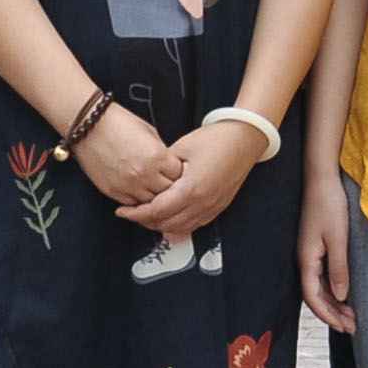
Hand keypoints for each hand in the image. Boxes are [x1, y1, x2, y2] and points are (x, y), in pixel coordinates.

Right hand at [71, 103, 174, 208]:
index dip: (178, 172)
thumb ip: (163, 153)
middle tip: (164, 179)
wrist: (89, 125)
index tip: (174, 170)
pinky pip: (132, 204)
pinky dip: (137, 198)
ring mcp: (128, 185)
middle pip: (168, 192)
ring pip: (151, 202)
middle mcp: (144, 174)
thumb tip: (171, 166)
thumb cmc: (118, 123)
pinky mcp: (113, 191)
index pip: (179, 175)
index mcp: (157, 156)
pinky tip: (137, 188)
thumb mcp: (150, 132)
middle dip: (169, 186)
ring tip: (150, 184)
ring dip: (153, 195)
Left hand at [118, 121, 261, 239]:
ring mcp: (212, 208)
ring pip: (180, 228)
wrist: (245, 139)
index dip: (136, 213)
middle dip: (145, 221)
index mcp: (190, 189)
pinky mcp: (218, 207)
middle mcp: (201, 203)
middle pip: (166, 224)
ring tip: (147, 216)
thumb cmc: (216, 139)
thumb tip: (147, 180)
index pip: (155, 211)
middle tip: (131, 213)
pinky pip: (194, 225)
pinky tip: (168, 219)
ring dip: (161, 225)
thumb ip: (163, 168)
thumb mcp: (181, 148)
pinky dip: (178, 225)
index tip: (123, 211)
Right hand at [299, 174, 354, 332]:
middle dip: (333, 314)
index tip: (345, 327)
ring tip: (352, 315)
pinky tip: (344, 294)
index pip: (313, 297)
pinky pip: (322, 276)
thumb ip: (339, 268)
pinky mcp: (316, 246)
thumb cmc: (329, 205)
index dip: (328, 315)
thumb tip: (340, 296)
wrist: (322, 179)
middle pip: (315, 296)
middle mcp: (305, 259)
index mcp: (307, 259)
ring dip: (334, 303)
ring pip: (319, 287)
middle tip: (353, 327)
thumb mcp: (338, 239)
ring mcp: (309, 253)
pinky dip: (333, 289)